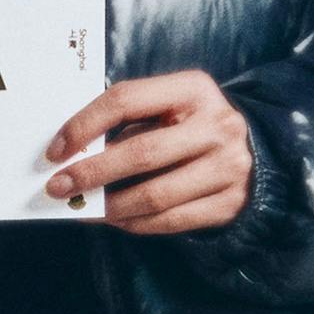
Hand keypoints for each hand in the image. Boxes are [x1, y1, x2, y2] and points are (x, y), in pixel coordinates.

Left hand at [43, 69, 253, 234]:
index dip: (84, 125)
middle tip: (59, 187)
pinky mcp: (228, 203)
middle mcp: (216, 125)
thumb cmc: (193, 125)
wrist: (256, 153)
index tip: (56, 149)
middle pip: (141, 153)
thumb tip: (73, 152)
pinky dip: (134, 223)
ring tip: (84, 209)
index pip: (126, 100)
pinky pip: (170, 220)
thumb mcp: (170, 106)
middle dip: (91, 173)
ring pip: (154, 195)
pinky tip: (114, 220)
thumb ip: (130, 121)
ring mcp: (227, 166)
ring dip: (109, 206)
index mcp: (193, 89)